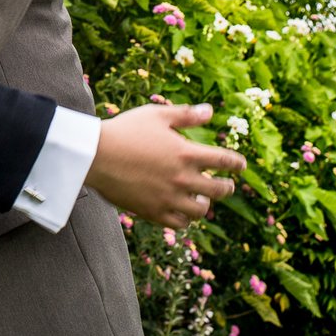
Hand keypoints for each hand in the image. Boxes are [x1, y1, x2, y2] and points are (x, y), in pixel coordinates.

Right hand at [85, 103, 246, 229]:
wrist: (95, 156)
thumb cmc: (125, 130)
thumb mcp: (156, 115)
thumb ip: (186, 115)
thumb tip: (210, 111)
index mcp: (187, 153)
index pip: (224, 161)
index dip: (237, 163)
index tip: (240, 165)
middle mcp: (182, 178)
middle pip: (219, 190)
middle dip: (226, 187)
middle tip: (226, 185)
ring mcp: (169, 198)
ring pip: (201, 210)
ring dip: (205, 204)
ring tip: (201, 199)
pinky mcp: (153, 212)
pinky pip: (179, 223)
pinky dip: (185, 219)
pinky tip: (181, 211)